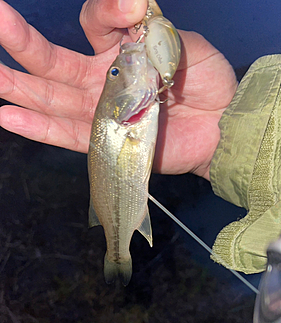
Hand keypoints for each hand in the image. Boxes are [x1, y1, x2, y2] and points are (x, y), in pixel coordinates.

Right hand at [0, 0, 236, 178]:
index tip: (126, 10)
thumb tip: (126, 1)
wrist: (220, 127)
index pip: (94, 25)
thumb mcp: (183, 43)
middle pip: (55, 63)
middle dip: (22, 44)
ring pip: (52, 99)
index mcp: (121, 49)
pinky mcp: (104, 142)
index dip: (103, 13)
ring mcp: (100, 112)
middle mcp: (102, 79)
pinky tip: (8, 116)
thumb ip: (151, 26)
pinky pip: (66, 135)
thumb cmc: (204, 81)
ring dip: (18, 88)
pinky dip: (38, 127)